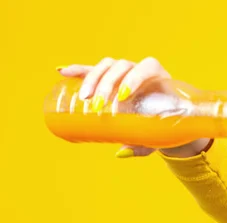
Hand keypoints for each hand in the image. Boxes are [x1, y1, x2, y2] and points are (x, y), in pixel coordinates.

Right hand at [56, 58, 209, 157]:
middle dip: (107, 84)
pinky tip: (62, 72)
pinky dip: (78, 70)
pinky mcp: (109, 78)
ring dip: (92, 78)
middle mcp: (140, 70)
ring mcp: (124, 71)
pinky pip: (92, 69)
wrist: (164, 119)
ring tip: (84, 97)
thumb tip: (121, 152)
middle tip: (98, 105)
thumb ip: (143, 144)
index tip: (122, 96)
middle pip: (121, 66)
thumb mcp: (157, 135)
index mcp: (158, 77)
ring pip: (106, 66)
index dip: (134, 78)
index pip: (146, 67)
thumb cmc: (163, 125)